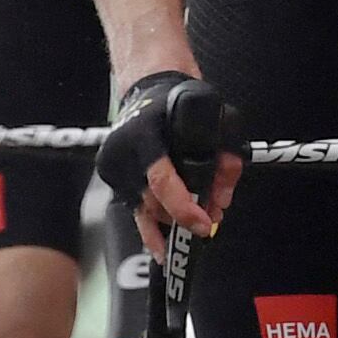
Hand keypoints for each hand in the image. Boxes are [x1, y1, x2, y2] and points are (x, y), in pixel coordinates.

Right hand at [98, 72, 241, 256]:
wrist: (146, 93)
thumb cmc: (181, 104)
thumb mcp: (215, 119)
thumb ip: (226, 158)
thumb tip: (221, 200)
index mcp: (144, 133)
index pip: (161, 180)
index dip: (183, 207)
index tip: (203, 224)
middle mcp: (122, 151)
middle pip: (153, 202)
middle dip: (183, 218)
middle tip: (209, 224)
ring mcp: (112, 166)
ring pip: (143, 211)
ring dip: (170, 223)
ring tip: (194, 224)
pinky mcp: (110, 176)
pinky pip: (135, 209)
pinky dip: (153, 225)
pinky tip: (164, 244)